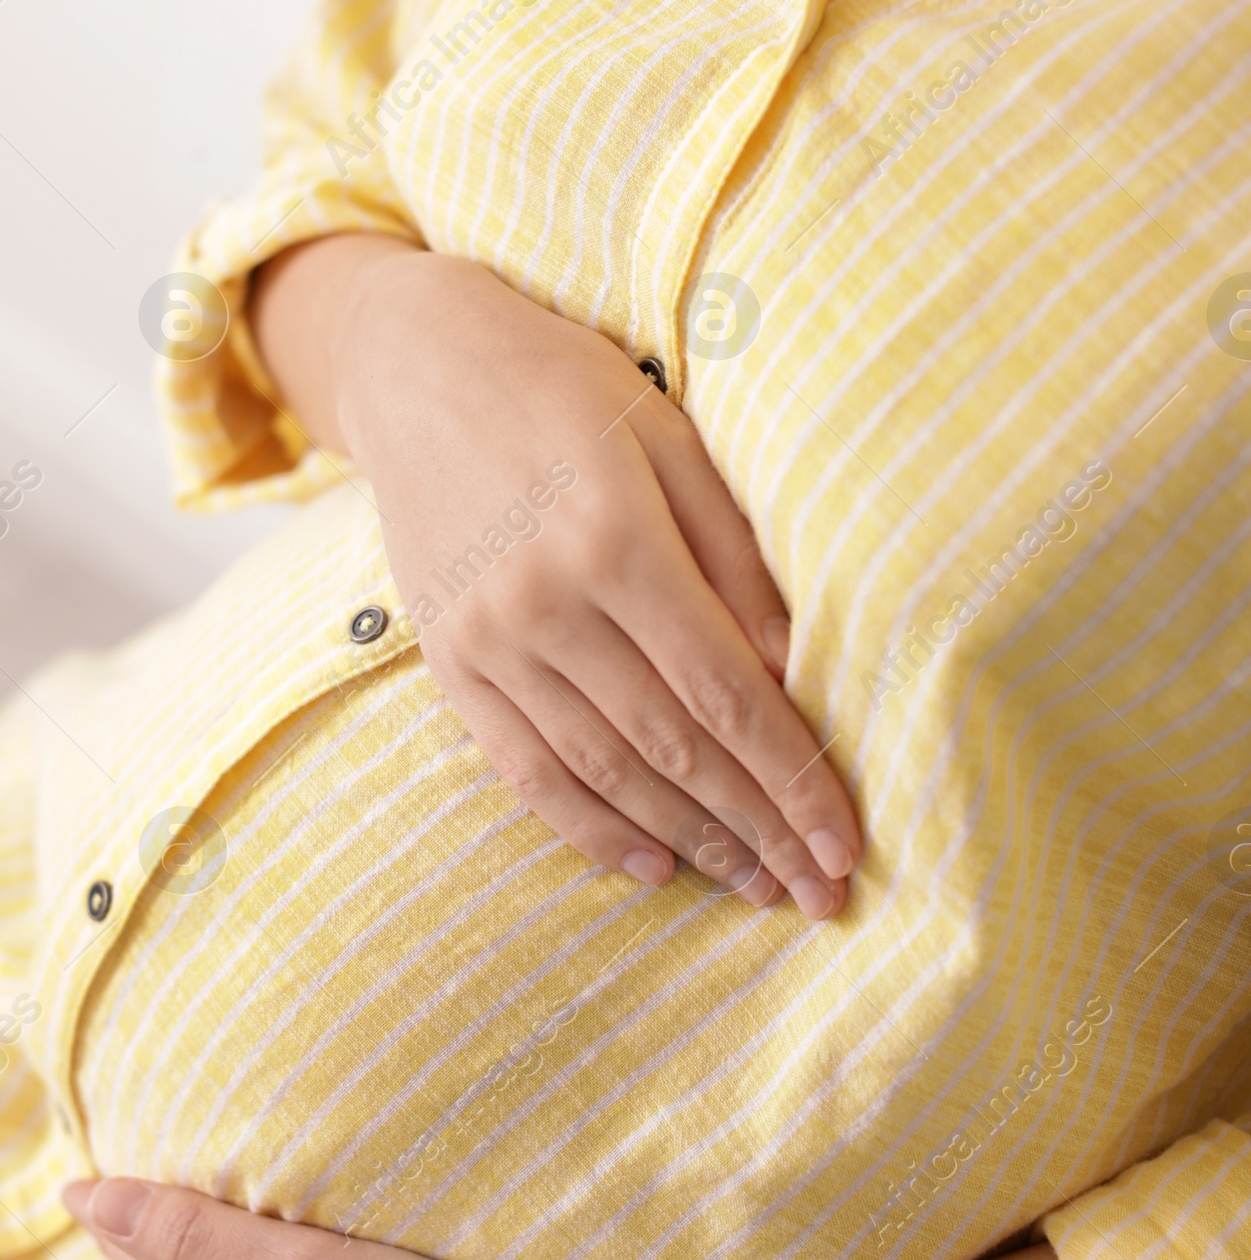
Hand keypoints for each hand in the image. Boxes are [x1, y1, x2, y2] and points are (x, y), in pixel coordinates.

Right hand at [329, 248, 859, 917]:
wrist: (414, 365)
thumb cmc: (564, 385)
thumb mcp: (667, 435)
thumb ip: (732, 550)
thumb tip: (795, 667)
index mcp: (615, 538)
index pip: (725, 692)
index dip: (792, 778)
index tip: (844, 842)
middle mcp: (545, 603)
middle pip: (673, 748)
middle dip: (758, 828)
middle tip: (819, 894)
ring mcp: (488, 640)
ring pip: (605, 771)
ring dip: (690, 840)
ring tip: (756, 886)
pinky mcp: (447, 661)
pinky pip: (524, 770)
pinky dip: (590, 828)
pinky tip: (653, 867)